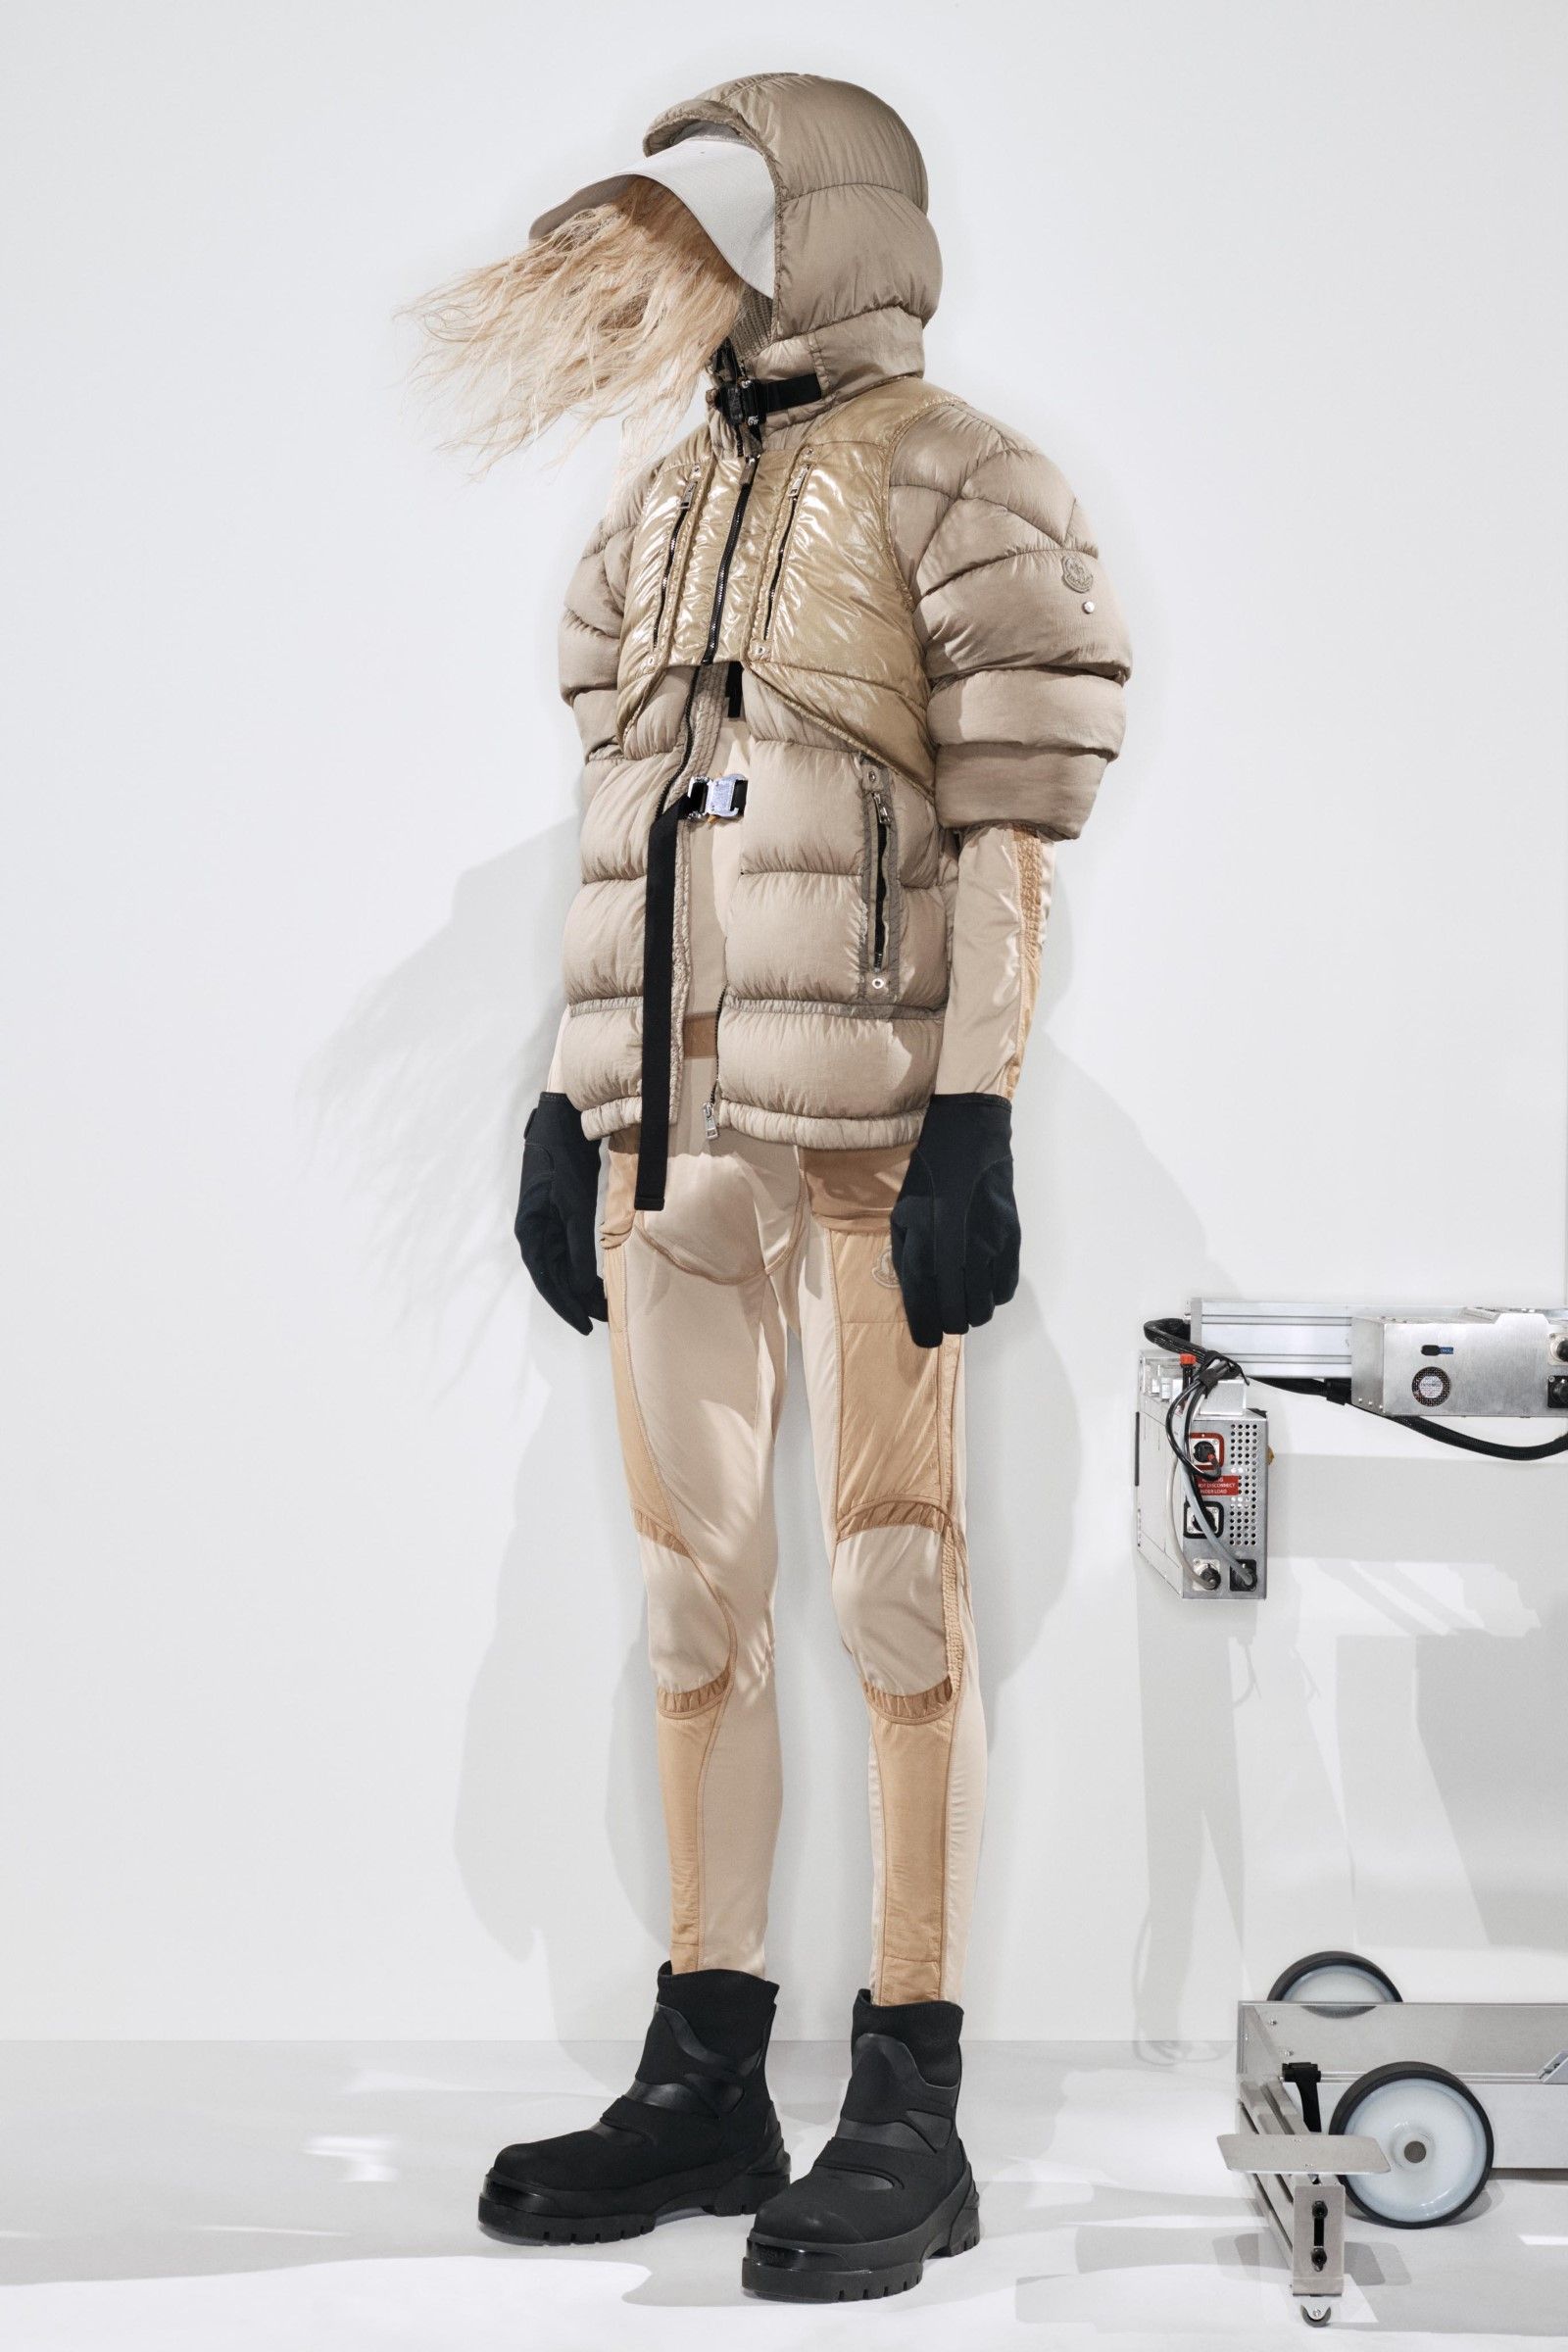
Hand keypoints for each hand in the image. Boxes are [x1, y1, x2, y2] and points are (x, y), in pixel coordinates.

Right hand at [513, 1092, 607, 1334]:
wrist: (564, 1124)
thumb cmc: (565, 1161)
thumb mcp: (574, 1205)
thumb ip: (578, 1245)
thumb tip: (581, 1284)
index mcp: (531, 1231)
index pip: (547, 1280)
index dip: (566, 1305)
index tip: (585, 1325)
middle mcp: (534, 1231)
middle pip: (555, 1276)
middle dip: (576, 1300)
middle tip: (603, 1319)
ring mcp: (545, 1222)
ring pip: (562, 1264)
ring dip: (580, 1285)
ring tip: (604, 1302)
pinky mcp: (558, 1213)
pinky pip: (569, 1248)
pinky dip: (582, 1264)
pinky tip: (595, 1275)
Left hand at [890, 1094, 1020, 1348]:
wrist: (968, 1141)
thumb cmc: (925, 1180)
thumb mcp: (901, 1218)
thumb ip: (906, 1262)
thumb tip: (918, 1302)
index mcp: (923, 1247)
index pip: (926, 1311)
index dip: (925, 1332)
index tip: (926, 1337)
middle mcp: (958, 1252)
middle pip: (959, 1318)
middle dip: (949, 1321)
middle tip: (944, 1311)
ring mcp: (988, 1247)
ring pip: (986, 1309)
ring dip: (973, 1310)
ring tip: (964, 1295)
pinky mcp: (1011, 1239)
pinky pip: (1006, 1289)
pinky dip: (994, 1294)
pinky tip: (984, 1280)